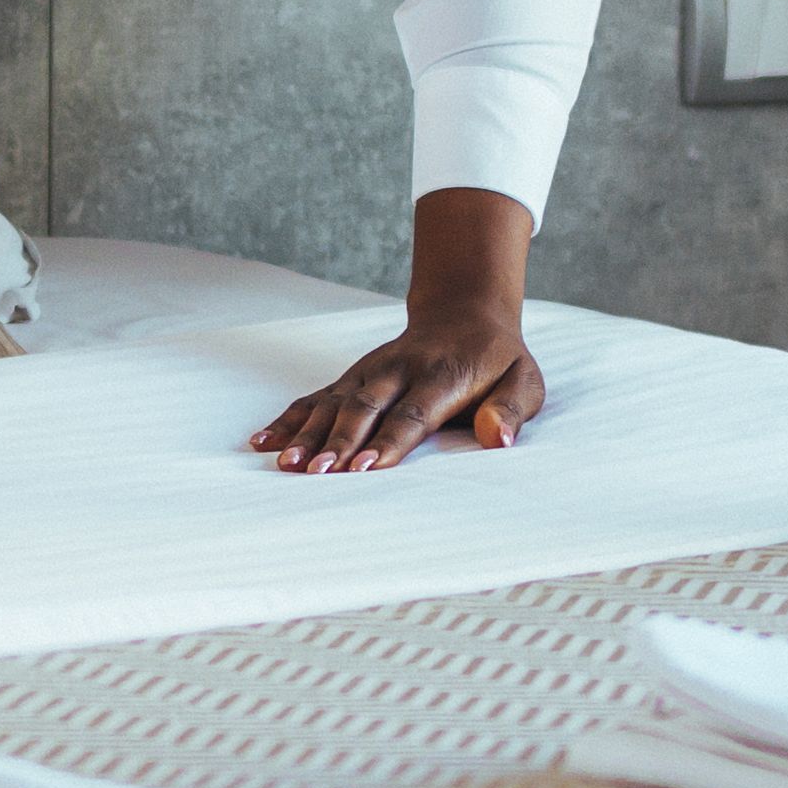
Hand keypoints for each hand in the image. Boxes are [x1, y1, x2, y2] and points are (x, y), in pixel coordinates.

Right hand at [252, 307, 546, 471]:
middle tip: (320, 475)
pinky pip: (317, 397)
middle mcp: (400, 369)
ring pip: (335, 402)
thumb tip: (498, 438)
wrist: (465, 312)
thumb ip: (512, 408)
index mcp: (444, 374)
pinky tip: (263, 441)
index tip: (367, 468)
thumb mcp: (524, 380)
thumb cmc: (498, 360)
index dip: (389, 441)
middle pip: (365, 407)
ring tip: (286, 465)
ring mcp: (371, 371)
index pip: (414, 412)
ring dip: (308, 434)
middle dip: (340, 441)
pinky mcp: (353, 377)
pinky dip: (290, 418)